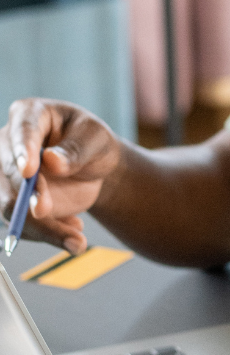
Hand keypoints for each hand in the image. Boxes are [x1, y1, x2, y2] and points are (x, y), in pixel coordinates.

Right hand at [0, 99, 122, 253]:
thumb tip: (52, 162)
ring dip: (39, 226)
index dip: (22, 152)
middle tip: (45, 210)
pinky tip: (73, 236)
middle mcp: (9, 144)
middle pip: (9, 174)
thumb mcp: (96, 139)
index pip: (21, 132)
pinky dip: (47, 234)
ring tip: (75, 240)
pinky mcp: (15, 200)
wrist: (94, 165)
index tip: (28, 171)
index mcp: (28, 114)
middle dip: (27, 195)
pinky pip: (23, 224)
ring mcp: (7, 174)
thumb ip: (76, 149)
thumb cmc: (92, 141)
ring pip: (10, 205)